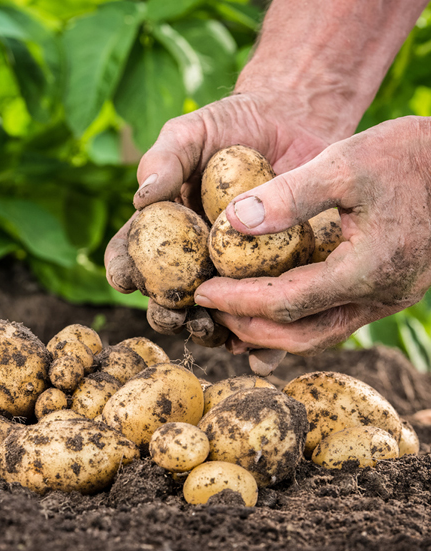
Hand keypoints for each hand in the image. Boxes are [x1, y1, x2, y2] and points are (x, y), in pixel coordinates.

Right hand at [105, 92, 332, 372]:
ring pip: (214, 315)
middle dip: (165, 314)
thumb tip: (140, 198)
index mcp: (164, 230)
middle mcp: (194, 258)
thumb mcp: (190, 132)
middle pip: (169, 297)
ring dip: (207, 331)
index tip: (125, 279)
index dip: (123, 270)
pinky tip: (258, 351)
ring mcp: (235, 273)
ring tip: (211, 330)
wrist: (294, 121)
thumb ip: (163, 160)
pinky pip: (266, 316)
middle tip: (171, 314)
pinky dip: (261, 342)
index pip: (132, 255)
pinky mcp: (277, 278)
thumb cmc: (230, 124)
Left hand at [194, 116, 430, 354]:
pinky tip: (267, 303)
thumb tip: (231, 222)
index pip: (286, 303)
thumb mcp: (345, 162)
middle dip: (248, 327)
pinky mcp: (387, 290)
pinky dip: (296, 319)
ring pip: (319, 334)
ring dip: (271, 331)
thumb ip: (289, 195)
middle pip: (300, 335)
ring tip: (230, 315)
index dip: (238, 301)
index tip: (201, 292)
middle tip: (209, 310)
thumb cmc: (409, 154)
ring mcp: (387, 298)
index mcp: (368, 270)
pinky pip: (333, 318)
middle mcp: (380, 296)